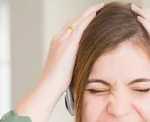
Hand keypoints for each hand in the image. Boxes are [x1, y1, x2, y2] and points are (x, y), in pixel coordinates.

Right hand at [15, 3, 102, 121]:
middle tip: (98, 8)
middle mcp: (59, 38)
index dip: (81, 21)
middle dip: (86, 13)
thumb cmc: (57, 83)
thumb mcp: (67, 69)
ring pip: (77, 20)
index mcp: (57, 44)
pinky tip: (96, 13)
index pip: (71, 28)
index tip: (91, 17)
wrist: (49, 85)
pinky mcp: (68, 43)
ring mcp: (62, 39)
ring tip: (100, 7)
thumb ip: (74, 62)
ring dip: (89, 12)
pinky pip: (80, 26)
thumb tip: (83, 65)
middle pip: (74, 21)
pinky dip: (88, 18)